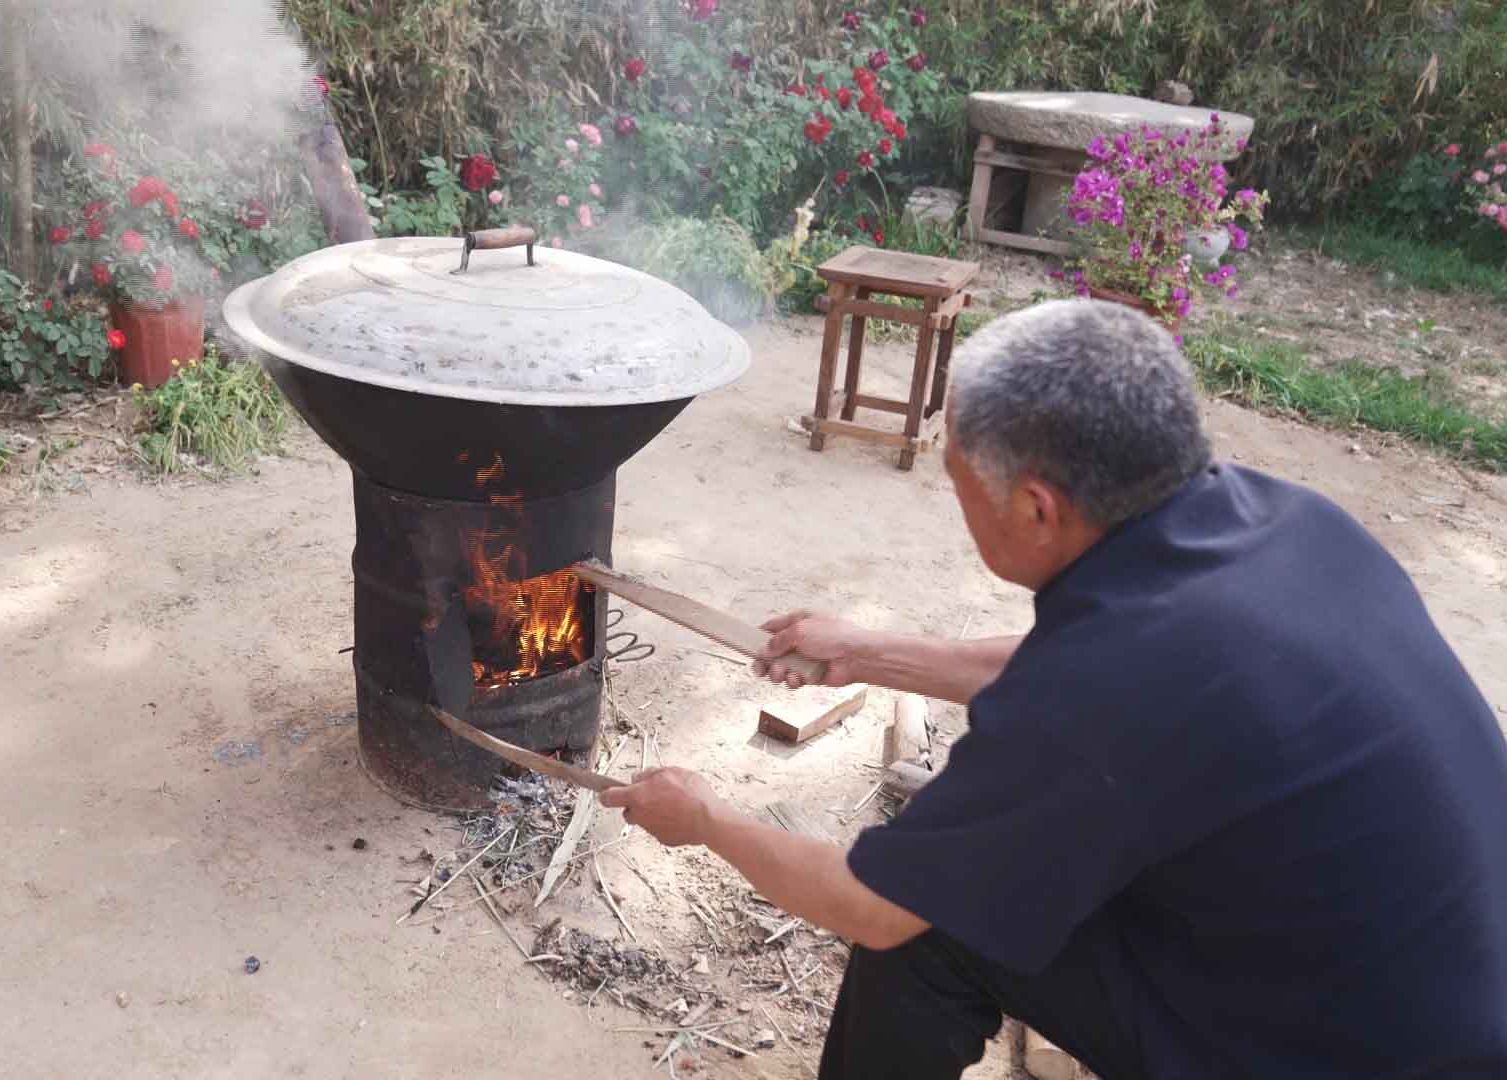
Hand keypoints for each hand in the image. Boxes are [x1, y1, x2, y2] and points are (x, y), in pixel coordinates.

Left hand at [599, 767, 725, 847]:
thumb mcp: (670, 771)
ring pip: (644, 819)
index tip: (605, 792)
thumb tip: (639, 777)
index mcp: (638, 796)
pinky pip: (659, 828)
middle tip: (652, 795)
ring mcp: (651, 829)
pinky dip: (666, 822)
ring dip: (652, 812)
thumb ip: (649, 774)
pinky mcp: (663, 839)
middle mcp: (640, 815)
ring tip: (672, 804)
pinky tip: (680, 815)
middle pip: (628, 811)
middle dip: (636, 804)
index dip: (606, 794)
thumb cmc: (691, 794)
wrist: (709, 820)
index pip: (609, 798)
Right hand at [755, 610, 869, 688]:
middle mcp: (800, 640)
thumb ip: (779, 640)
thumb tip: (764, 650)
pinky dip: (793, 680)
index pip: (772, 628)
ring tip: (782, 674)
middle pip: (773, 652)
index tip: (746, 645)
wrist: (856, 657)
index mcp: (798, 622)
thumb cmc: (832, 636)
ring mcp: (805, 658)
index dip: (759, 637)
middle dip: (764, 662)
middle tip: (759, 670)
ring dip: (778, 673)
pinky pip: (794, 679)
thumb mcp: (800, 630)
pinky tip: (798, 679)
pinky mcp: (810, 675)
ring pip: (781, 668)